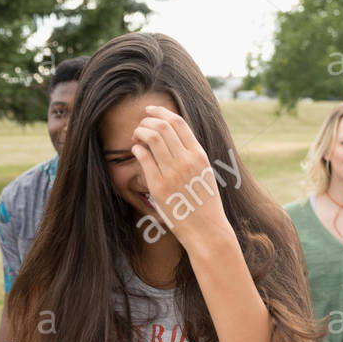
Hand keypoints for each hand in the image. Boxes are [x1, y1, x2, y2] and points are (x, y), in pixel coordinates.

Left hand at [131, 106, 228, 242]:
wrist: (206, 230)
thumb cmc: (205, 204)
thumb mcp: (206, 174)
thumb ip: (193, 157)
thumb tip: (177, 140)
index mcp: (199, 156)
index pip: (179, 123)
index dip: (162, 112)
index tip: (151, 111)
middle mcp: (187, 161)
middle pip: (163, 126)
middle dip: (148, 120)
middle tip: (141, 125)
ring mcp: (172, 173)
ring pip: (152, 137)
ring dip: (140, 132)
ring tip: (136, 136)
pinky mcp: (159, 186)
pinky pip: (143, 157)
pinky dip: (137, 148)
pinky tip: (136, 150)